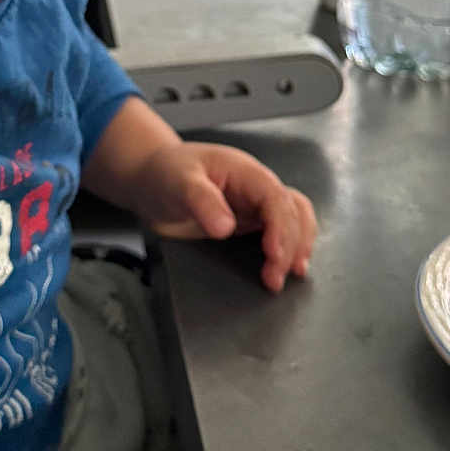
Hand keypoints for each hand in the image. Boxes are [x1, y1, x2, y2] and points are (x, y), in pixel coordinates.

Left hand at [132, 142, 316, 291]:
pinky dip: (288, 249)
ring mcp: (255, 207)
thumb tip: (226, 227)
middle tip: (275, 277)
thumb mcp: (180, 182)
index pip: (276, 198)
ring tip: (290, 275)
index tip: (274, 255)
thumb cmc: (167, 173)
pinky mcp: (249, 224)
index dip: (281, 228)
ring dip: (297, 246)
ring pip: (295, 221)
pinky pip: (278, 234)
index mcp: (245, 172)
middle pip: (292, 213)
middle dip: (289, 246)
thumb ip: (202, 201)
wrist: (152, 181)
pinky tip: (283, 268)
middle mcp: (256, 189)